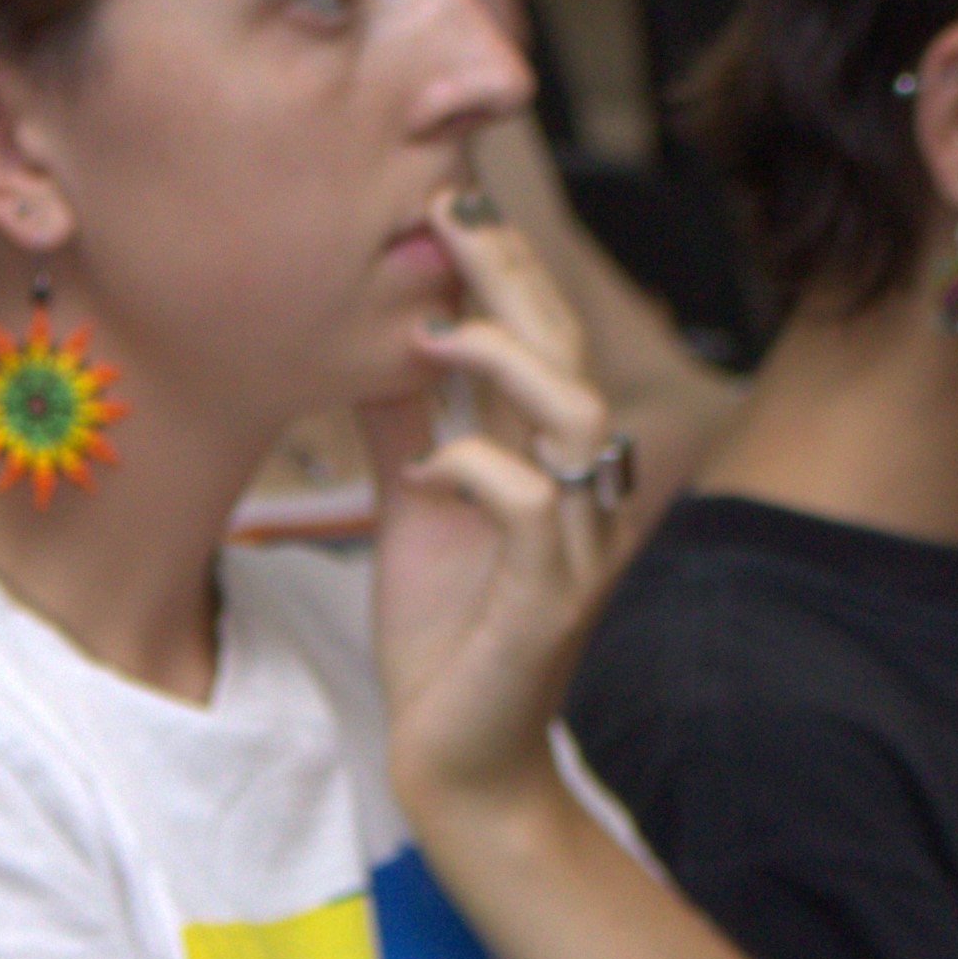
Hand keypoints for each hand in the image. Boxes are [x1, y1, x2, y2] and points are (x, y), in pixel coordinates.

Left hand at [366, 183, 639, 838]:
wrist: (456, 760)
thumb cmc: (444, 638)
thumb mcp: (415, 504)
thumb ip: (407, 422)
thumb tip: (378, 333)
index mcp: (548, 459)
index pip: (546, 336)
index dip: (506, 265)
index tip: (445, 198)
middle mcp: (580, 488)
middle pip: (570, 351)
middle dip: (513, 274)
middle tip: (446, 211)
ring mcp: (577, 543)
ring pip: (575, 413)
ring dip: (506, 360)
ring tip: (433, 335)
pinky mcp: (552, 599)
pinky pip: (534, 505)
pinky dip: (477, 471)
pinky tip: (427, 473)